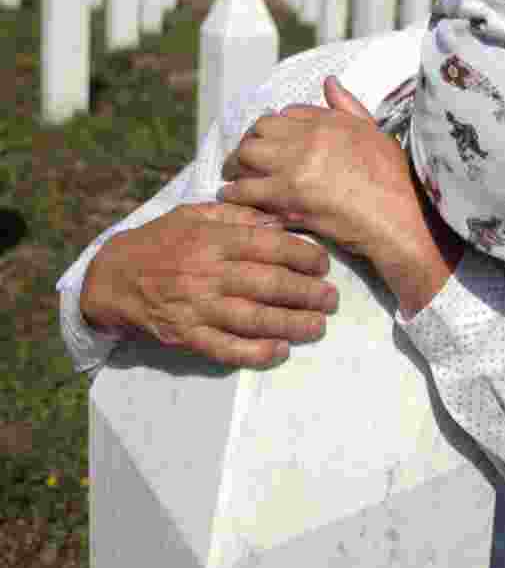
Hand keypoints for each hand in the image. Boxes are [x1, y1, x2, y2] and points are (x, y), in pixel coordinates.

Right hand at [80, 202, 338, 368]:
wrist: (110, 278)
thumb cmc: (160, 242)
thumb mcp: (193, 215)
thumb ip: (236, 216)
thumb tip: (278, 220)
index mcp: (213, 240)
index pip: (270, 246)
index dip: (304, 255)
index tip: (322, 264)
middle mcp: (208, 273)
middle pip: (270, 284)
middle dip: (308, 293)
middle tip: (331, 299)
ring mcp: (197, 307)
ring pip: (254, 318)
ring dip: (293, 324)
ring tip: (318, 326)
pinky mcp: (187, 336)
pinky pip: (226, 348)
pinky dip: (255, 352)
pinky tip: (280, 351)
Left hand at [218, 76, 425, 260]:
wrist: (396, 220)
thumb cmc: (392, 181)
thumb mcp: (376, 134)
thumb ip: (349, 108)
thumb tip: (329, 82)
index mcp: (329, 121)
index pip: (284, 115)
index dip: (273, 129)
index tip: (270, 142)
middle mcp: (309, 138)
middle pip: (258, 131)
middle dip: (249, 145)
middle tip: (243, 160)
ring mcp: (296, 167)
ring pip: (246, 157)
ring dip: (236, 167)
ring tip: (233, 178)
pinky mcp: (287, 197)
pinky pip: (246, 190)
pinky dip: (234, 193)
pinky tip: (232, 197)